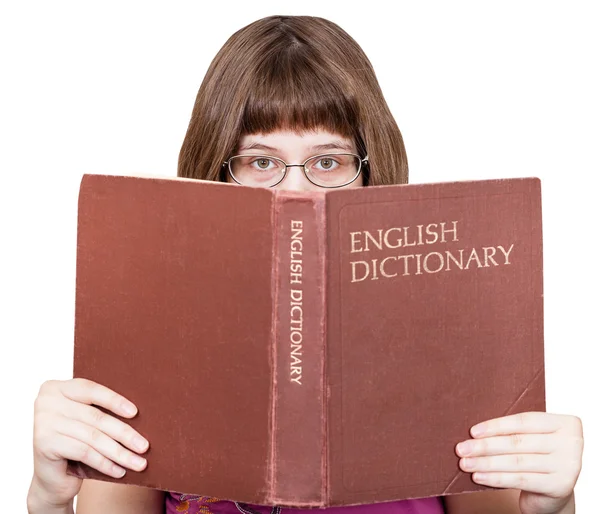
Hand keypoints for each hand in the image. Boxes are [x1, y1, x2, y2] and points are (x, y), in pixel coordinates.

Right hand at [28, 378, 149, 509]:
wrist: (50, 478)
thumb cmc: (75, 443)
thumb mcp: (86, 421)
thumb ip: (101, 410)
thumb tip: (138, 410)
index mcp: (57, 387)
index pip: (91, 390)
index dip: (115, 401)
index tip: (136, 413)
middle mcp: (46, 401)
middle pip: (95, 417)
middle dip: (124, 433)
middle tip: (144, 446)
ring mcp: (43, 422)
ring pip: (93, 437)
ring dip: (119, 452)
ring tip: (138, 462)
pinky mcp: (44, 444)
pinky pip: (84, 452)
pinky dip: (105, 463)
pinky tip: (119, 471)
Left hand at [455, 412, 582, 513]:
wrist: (553, 491)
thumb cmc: (536, 456)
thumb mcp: (530, 438)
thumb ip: (512, 430)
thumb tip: (473, 430)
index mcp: (565, 423)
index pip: (524, 421)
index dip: (496, 426)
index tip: (472, 431)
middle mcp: (571, 443)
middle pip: (518, 442)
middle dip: (485, 446)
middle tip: (461, 448)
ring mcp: (569, 466)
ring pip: (517, 461)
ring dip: (486, 462)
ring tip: (465, 463)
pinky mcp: (560, 486)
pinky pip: (520, 479)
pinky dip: (496, 478)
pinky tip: (478, 476)